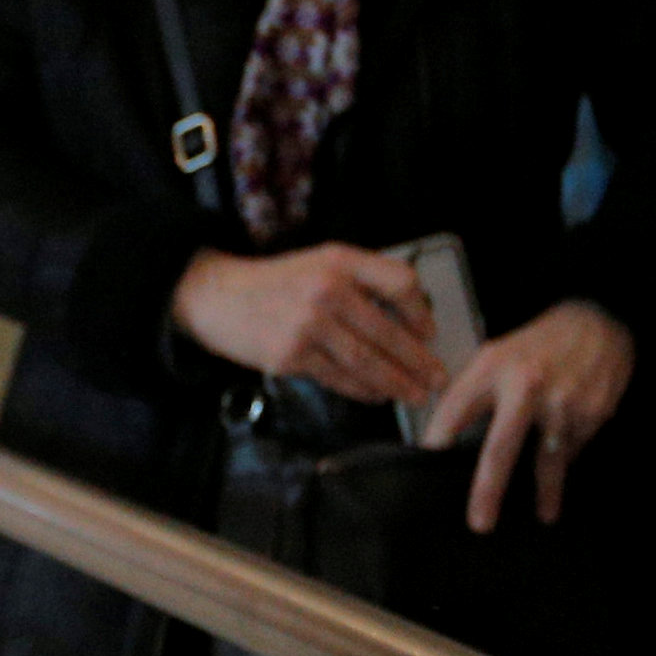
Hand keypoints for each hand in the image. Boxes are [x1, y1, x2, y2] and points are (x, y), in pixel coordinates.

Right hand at [171, 245, 449, 407]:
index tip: (430, 333)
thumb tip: (412, 321)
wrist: (217, 296)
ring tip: (417, 395)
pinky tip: (379, 395)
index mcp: (340, 260)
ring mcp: (307, 325)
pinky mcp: (290, 356)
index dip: (422, 312)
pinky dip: (364, 390)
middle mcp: (326, 289)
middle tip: (438, 380)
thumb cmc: (277, 282)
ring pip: (367, 362)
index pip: (400, 283)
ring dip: (398, 383)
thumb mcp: (320, 263)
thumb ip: (362, 281)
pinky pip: (339, 379)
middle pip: (389, 332)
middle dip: (419, 362)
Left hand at [422, 299, 635, 532]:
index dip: (437, 442)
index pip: (455, 410)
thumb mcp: (496, 355)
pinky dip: (564, 460)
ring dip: (546, 493)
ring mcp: (562, 403)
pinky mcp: (591, 414)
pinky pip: (572, 451)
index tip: (425, 468)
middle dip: (488, 488)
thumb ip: (472, 393)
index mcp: (493, 366)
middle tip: (479, 523)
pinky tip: (564, 465)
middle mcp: (526, 385)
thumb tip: (445, 443)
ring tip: (544, 515)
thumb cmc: (536, 346)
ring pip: (547, 461)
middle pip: (501, 446)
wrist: (597, 322)